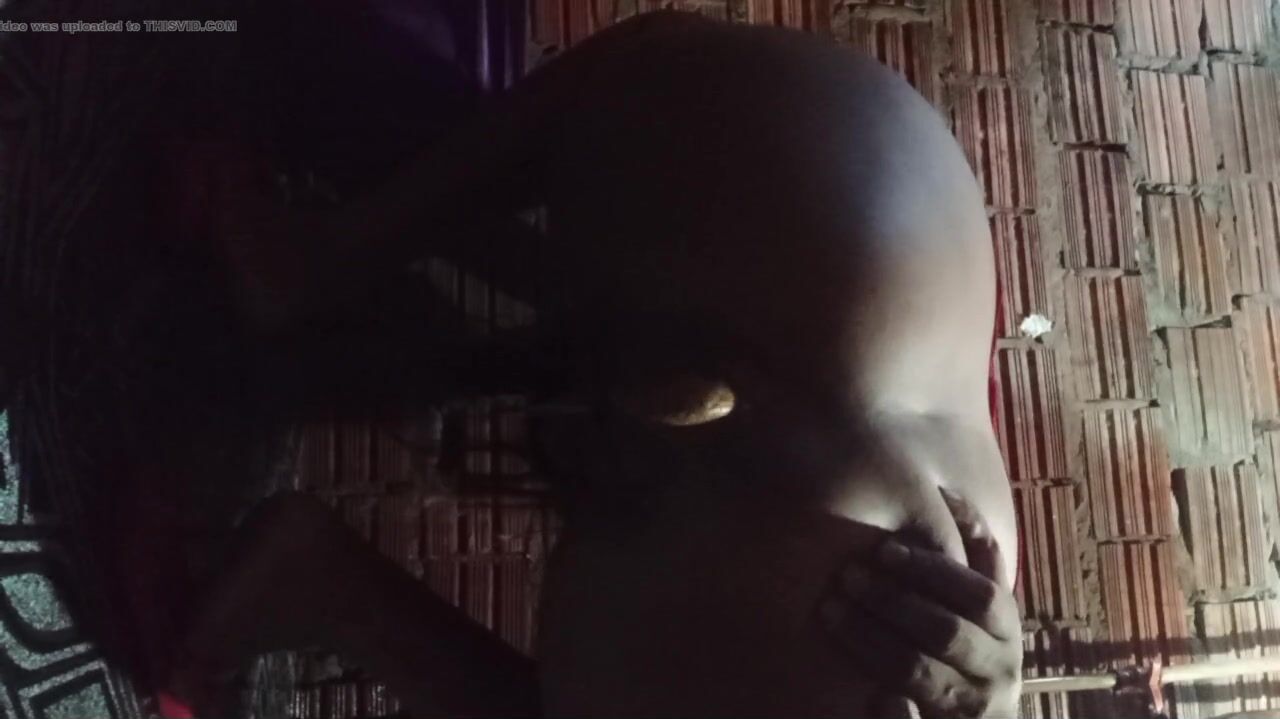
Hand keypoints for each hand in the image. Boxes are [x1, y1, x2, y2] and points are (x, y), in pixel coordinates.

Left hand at [821, 497, 1021, 717]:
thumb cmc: (972, 647)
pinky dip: (895, 713)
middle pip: (946, 631)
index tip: (884, 547)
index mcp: (1006, 631)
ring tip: (830, 611)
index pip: (980, 594)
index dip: (934, 569)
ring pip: (921, 675)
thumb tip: (946, 493)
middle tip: (845, 575)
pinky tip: (870, 693)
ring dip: (871, 641)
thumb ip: (975, 554)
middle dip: (892, 600)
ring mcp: (973, 710)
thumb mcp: (983, 603)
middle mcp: (997, 671)